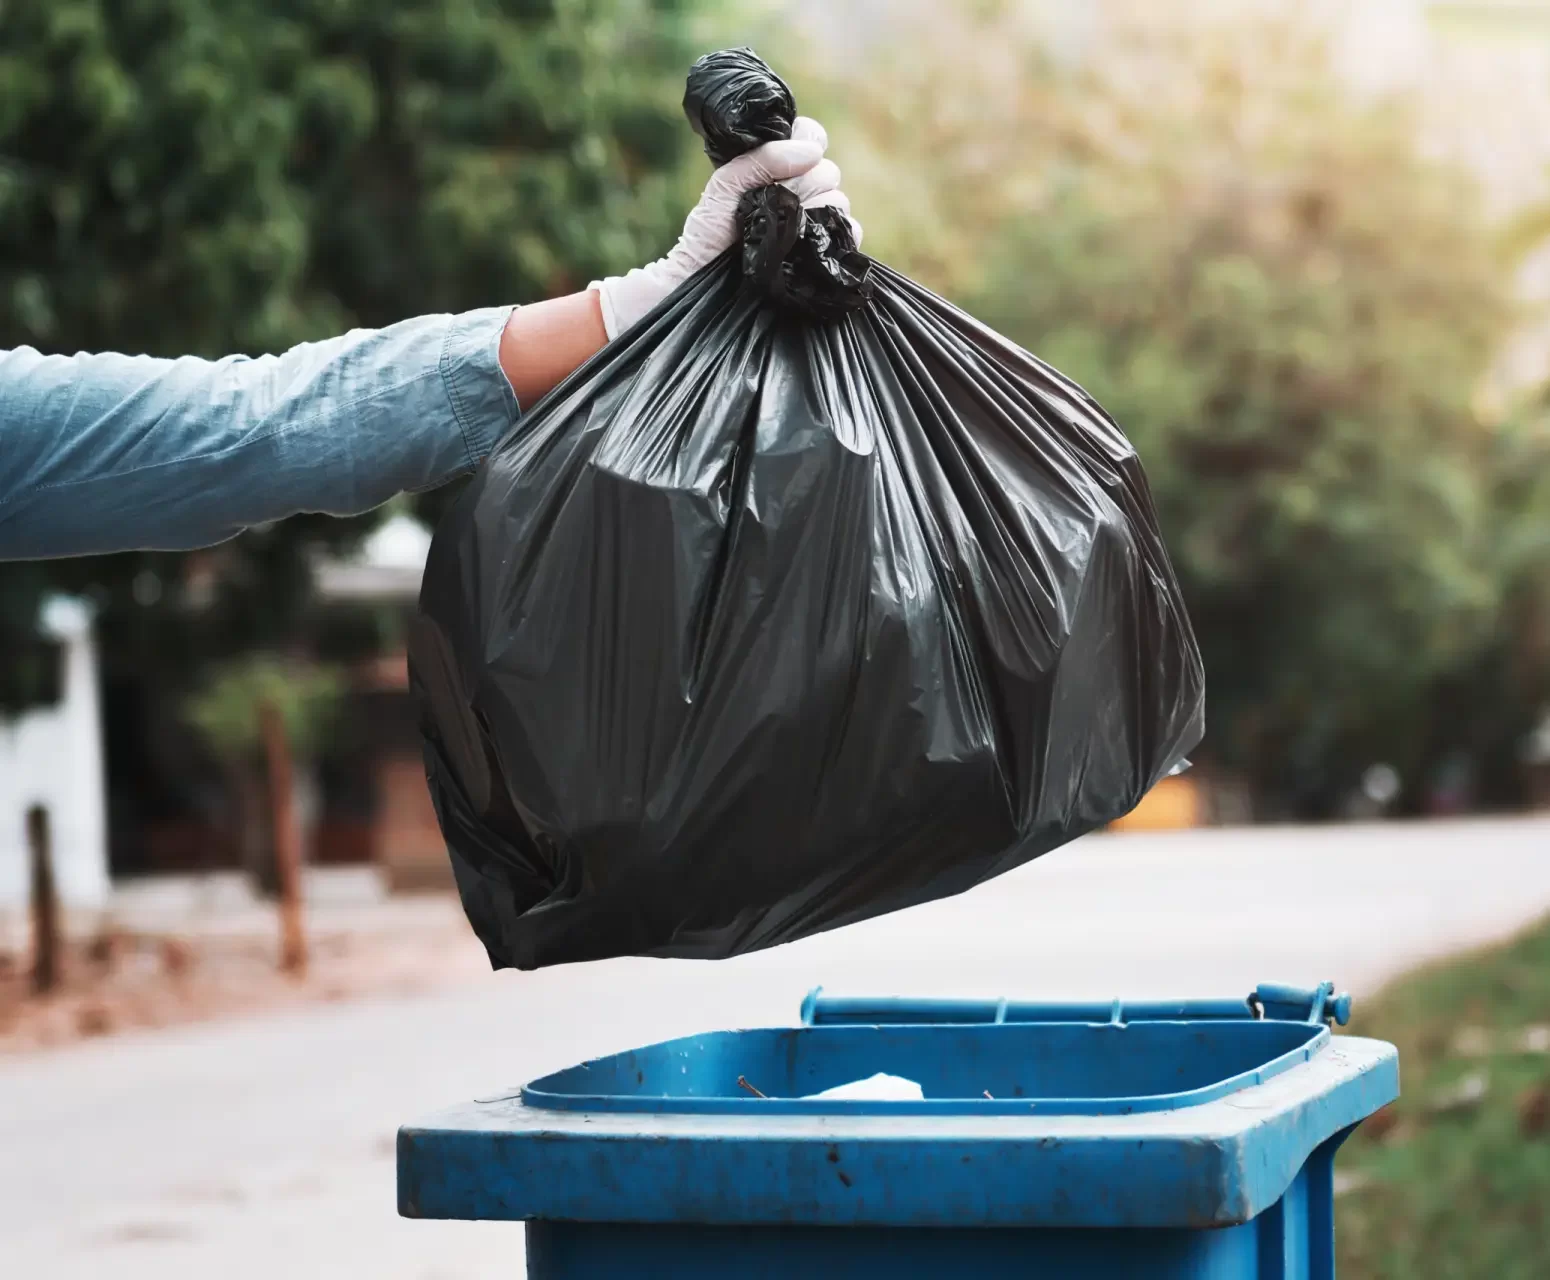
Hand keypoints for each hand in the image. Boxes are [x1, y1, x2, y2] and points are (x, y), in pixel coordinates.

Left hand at [590, 117, 858, 339]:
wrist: (703, 282)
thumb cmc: (708, 234)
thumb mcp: (725, 185)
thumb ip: (761, 158)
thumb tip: (811, 152)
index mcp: (778, 169)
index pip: (812, 138)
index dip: (810, 140)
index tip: (797, 157)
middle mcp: (801, 192)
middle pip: (829, 170)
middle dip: (807, 182)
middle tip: (779, 202)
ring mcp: (814, 223)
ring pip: (839, 199)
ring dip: (818, 209)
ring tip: (788, 228)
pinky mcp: (823, 253)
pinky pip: (850, 233)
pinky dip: (839, 234)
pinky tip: (813, 242)